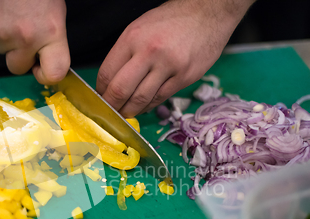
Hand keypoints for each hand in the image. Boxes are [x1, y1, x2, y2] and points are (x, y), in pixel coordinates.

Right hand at [0, 0, 69, 83]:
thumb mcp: (54, 8)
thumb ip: (51, 36)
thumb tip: (49, 57)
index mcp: (51, 31)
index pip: (55, 73)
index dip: (48, 75)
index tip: (43, 68)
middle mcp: (25, 37)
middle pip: (18, 68)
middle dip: (20, 56)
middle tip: (23, 33)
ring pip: (0, 50)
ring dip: (4, 38)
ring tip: (9, 11)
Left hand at [96, 0, 253, 117]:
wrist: (208, 12)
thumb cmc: (172, 20)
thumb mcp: (140, 28)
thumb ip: (125, 53)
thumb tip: (111, 81)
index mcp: (132, 38)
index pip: (107, 73)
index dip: (100, 92)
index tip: (101, 99)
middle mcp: (148, 52)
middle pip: (120, 90)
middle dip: (112, 107)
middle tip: (110, 114)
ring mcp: (168, 66)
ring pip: (140, 99)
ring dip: (130, 111)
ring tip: (126, 114)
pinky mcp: (184, 77)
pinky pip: (160, 98)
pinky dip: (148, 106)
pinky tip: (144, 106)